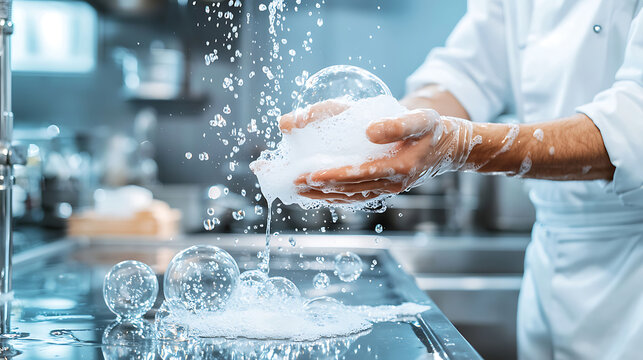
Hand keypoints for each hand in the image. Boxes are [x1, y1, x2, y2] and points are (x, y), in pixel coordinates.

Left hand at [288, 104, 474, 202]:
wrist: (451, 147)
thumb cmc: (433, 129)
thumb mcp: (421, 119)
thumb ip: (397, 124)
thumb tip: (369, 132)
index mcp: (398, 168)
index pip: (358, 175)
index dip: (332, 175)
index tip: (308, 175)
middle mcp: (391, 184)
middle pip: (348, 190)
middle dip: (318, 188)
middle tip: (291, 183)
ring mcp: (387, 189)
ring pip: (350, 197)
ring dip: (323, 195)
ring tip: (297, 191)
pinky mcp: (384, 189)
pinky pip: (356, 197)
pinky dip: (336, 196)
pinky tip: (319, 194)